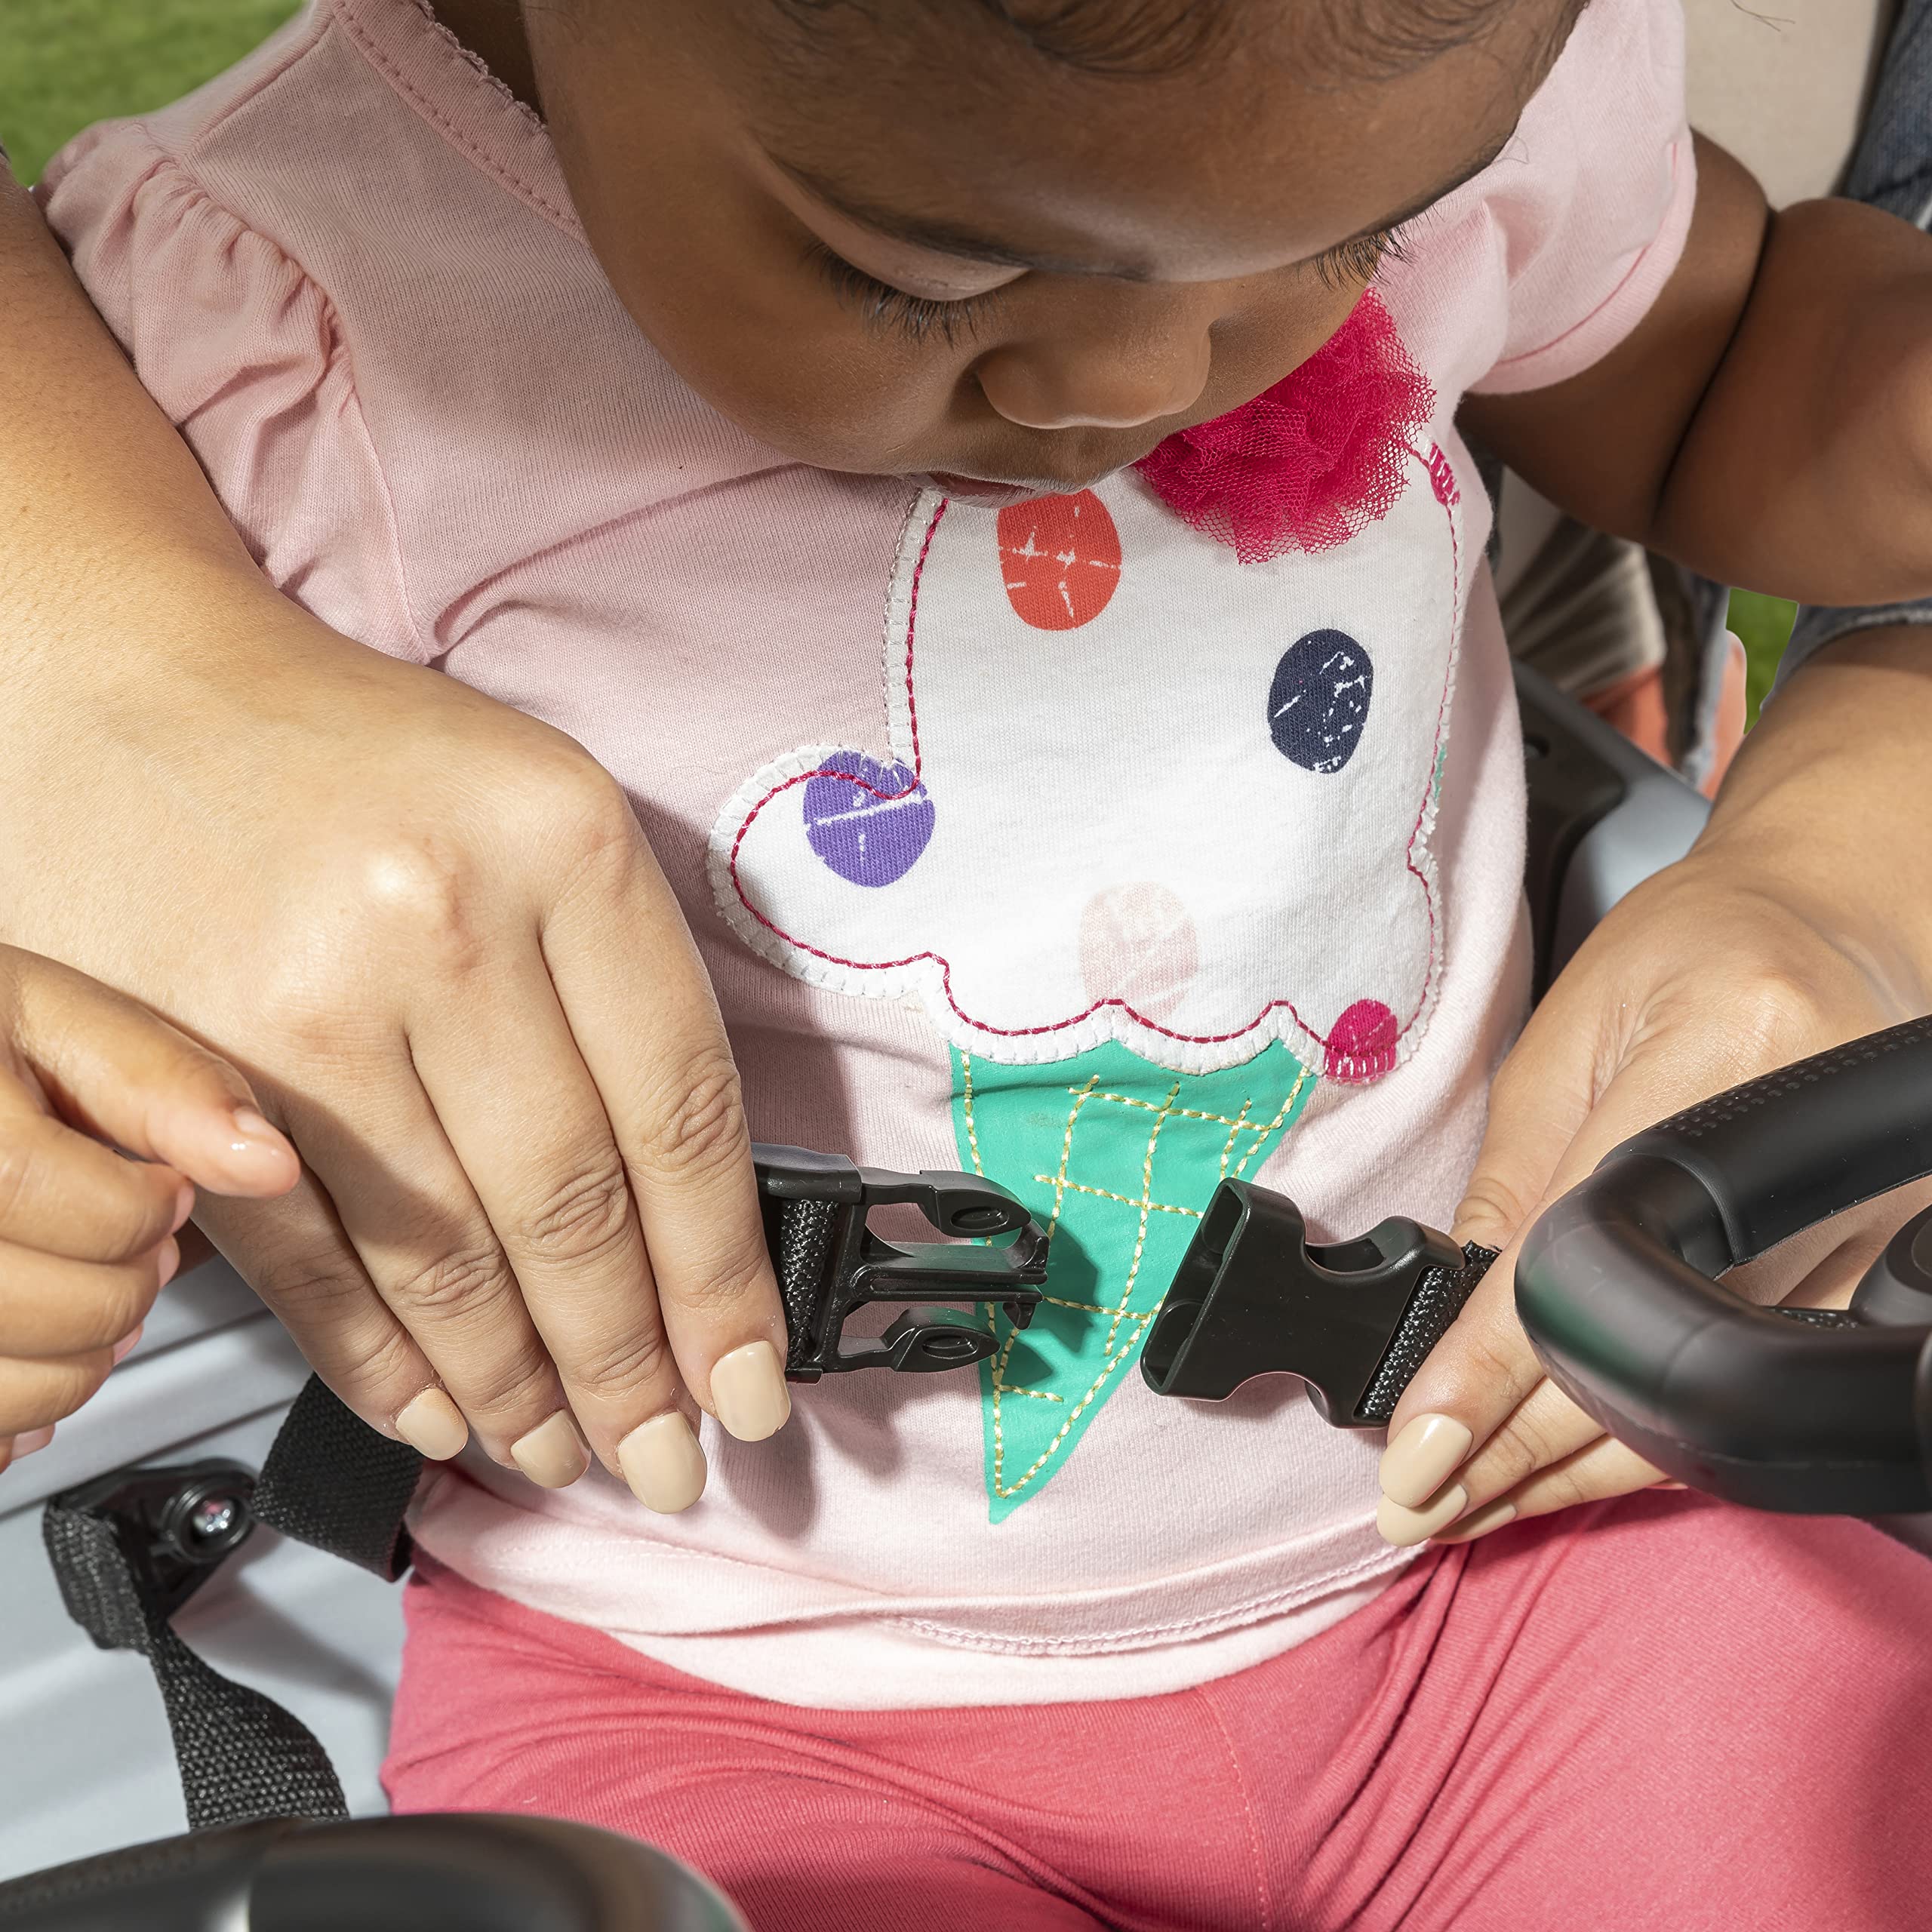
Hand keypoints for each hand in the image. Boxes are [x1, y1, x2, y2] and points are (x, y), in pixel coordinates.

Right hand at [0, 592, 788, 1510]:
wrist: (125, 689)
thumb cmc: (362, 761)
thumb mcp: (543, 812)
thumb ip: (626, 987)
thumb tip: (699, 1208)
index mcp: (563, 842)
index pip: (683, 1111)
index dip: (726, 1276)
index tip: (752, 1380)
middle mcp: (439, 920)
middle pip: (572, 1203)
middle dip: (629, 1365)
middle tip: (665, 1454)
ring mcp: (303, 1001)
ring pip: (442, 1251)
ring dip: (514, 1384)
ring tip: (565, 1452)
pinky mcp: (185, 1071)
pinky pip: (305, 1255)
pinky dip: (376, 1356)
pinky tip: (433, 1411)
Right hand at [0, 945, 298, 1473]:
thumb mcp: (55, 1018)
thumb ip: (162, 1083)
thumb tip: (270, 1163)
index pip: (86, 1211)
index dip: (143, 1209)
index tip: (160, 1191)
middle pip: (65, 1309)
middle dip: (128, 1284)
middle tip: (127, 1241)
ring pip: (19, 1385)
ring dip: (84, 1352)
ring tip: (80, 1284)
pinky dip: (25, 1402)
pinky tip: (31, 1341)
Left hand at [1375, 626, 1931, 1546]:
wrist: (1831, 927)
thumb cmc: (1690, 954)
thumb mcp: (1571, 1032)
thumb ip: (1515, 1172)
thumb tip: (1446, 1311)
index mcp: (1723, 1054)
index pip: (1579, 1255)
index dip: (1489, 1367)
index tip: (1417, 1448)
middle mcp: (1809, 1157)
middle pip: (1643, 1356)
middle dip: (1514, 1454)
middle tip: (1416, 1507)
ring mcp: (1860, 1226)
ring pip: (1698, 1401)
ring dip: (1569, 1474)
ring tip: (1465, 1509)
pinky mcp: (1869, 1268)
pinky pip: (1740, 1388)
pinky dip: (1644, 1443)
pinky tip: (1561, 1474)